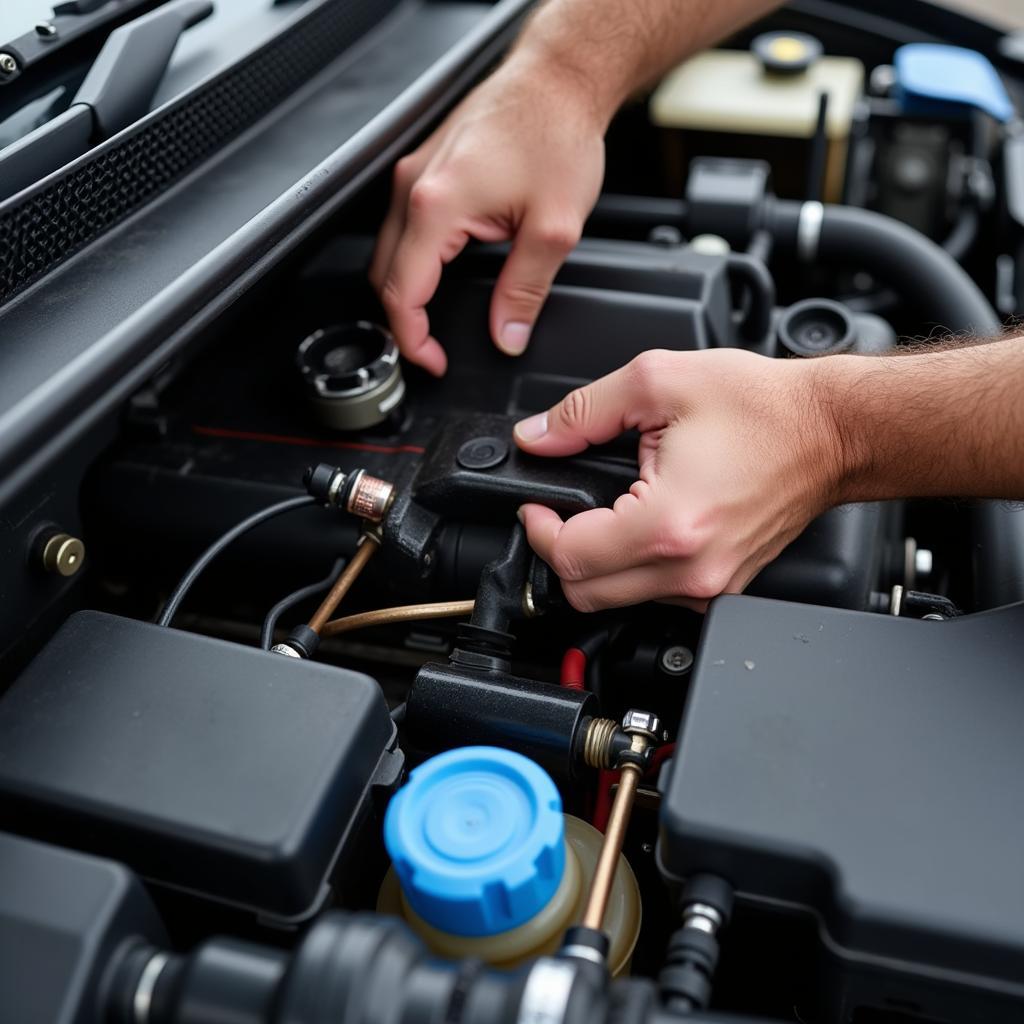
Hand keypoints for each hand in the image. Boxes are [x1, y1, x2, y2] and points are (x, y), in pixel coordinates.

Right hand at [370, 55, 605, 375]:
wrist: (559, 78)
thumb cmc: (556, 132)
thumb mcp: (554, 228)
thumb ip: (525, 291)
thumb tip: (507, 335)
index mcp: (437, 205)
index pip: (402, 293)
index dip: (413, 340)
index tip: (434, 361)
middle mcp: (413, 186)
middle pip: (383, 276)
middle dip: (403, 322)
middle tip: (434, 349)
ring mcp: (413, 172)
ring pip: (387, 251)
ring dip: (405, 290)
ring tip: (433, 320)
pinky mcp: (424, 165)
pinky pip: (401, 226)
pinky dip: (411, 260)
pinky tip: (437, 273)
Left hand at [514, 348, 843, 610]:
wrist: (833, 430)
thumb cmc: (765, 408)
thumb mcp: (659, 382)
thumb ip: (584, 412)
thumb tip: (537, 437)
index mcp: (669, 524)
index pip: (569, 558)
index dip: (537, 529)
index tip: (536, 504)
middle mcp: (692, 570)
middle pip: (585, 594)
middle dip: (560, 551)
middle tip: (562, 511)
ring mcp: (711, 587)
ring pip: (617, 601)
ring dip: (596, 564)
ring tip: (608, 512)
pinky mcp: (723, 588)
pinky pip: (655, 595)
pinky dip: (632, 570)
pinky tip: (641, 526)